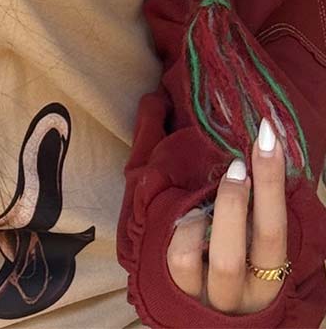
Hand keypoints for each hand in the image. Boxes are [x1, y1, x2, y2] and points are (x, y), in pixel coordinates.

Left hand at [166, 119, 287, 315]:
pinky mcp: (176, 294)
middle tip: (236, 167)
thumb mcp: (257, 244)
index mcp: (270, 280)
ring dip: (195, 218)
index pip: (273, 230)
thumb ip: (256, 210)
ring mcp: (204, 297)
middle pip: (230, 253)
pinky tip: (189, 221)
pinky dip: (178, 230)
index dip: (270, 180)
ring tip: (202, 206)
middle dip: (231, 201)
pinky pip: (171, 258)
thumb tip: (257, 144)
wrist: (220, 313)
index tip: (266, 135)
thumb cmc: (246, 263)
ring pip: (187, 257)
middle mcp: (238, 295)